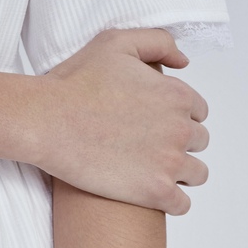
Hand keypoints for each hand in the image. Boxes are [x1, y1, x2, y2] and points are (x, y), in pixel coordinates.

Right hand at [33, 28, 209, 214]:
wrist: (47, 120)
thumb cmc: (76, 82)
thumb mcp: (116, 42)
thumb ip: (158, 42)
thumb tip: (184, 62)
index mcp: (176, 95)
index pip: (198, 110)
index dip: (177, 113)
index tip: (155, 118)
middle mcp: (180, 129)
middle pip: (199, 141)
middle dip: (179, 141)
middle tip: (148, 141)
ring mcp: (170, 163)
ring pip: (196, 174)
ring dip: (179, 171)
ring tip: (151, 167)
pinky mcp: (156, 192)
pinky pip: (183, 204)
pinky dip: (171, 199)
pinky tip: (149, 190)